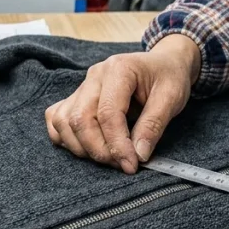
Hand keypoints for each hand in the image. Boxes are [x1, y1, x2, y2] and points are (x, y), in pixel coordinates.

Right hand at [45, 35, 201, 173]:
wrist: (164, 63)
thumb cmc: (169, 77)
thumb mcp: (172, 97)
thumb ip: (154, 125)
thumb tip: (138, 155)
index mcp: (118, 69)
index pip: (107, 113)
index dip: (118, 144)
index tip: (132, 165)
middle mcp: (94, 75)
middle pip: (80, 119)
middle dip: (99, 150)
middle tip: (123, 164)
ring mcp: (82, 86)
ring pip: (64, 122)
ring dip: (82, 148)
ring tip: (110, 158)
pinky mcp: (77, 97)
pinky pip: (57, 119)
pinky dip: (66, 138)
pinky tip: (88, 147)